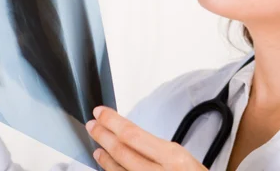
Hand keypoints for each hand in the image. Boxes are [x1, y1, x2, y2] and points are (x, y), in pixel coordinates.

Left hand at [86, 106, 207, 170]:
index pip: (133, 135)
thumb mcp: (186, 162)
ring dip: (105, 158)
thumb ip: (163, 153)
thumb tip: (134, 140)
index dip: (112, 122)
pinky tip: (110, 168)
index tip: (100, 113)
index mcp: (173, 159)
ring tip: (97, 147)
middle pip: (121, 152)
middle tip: (92, 125)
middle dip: (102, 136)